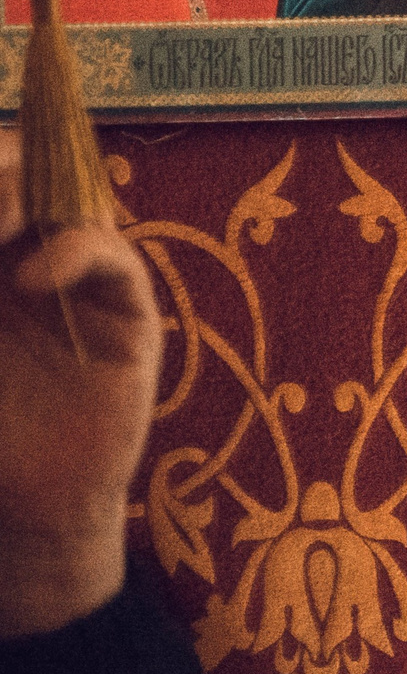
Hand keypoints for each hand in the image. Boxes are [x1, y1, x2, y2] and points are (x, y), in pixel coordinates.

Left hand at [0, 133, 163, 638]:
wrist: (29, 500)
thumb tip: (1, 238)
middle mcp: (30, 249)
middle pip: (20, 173)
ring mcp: (81, 275)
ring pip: (66, 199)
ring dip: (19, 200)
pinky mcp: (128, 310)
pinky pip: (112, 256)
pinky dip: (76, 249)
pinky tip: (31, 276)